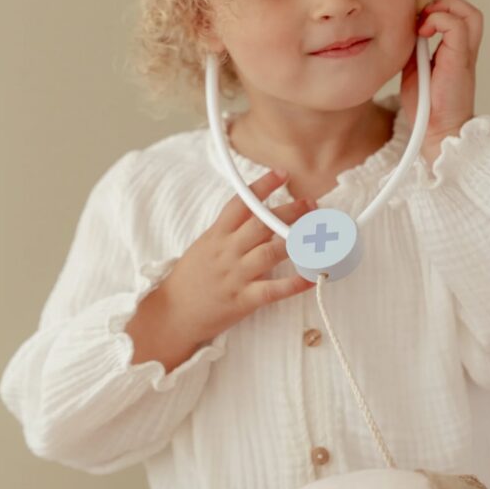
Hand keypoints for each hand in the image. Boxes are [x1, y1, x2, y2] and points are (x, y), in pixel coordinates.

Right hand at [168, 170, 318, 340]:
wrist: (172, 314)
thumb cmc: (189, 279)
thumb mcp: (203, 246)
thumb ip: (227, 231)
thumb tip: (256, 214)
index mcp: (216, 235)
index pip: (241, 204)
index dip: (262, 186)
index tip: (282, 174)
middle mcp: (227, 252)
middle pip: (262, 225)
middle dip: (290, 211)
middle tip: (311, 203)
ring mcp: (235, 276)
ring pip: (270, 252)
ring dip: (296, 241)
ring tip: (317, 234)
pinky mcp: (243, 300)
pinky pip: (272, 290)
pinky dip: (295, 283)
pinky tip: (313, 276)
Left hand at [399, 0, 482, 161]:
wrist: (438, 131)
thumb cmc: (427, 106)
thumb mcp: (414, 70)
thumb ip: (414, 50)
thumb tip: (405, 30)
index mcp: (455, 52)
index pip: (457, 17)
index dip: (437, 9)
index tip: (416, 19)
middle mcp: (464, 51)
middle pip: (469, 12)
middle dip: (445, 3)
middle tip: (423, 15)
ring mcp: (464, 55)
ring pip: (470, 14)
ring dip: (446, 9)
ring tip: (425, 22)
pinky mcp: (459, 60)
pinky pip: (457, 27)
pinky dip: (439, 20)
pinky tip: (423, 32)